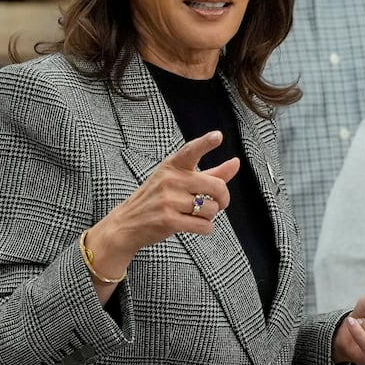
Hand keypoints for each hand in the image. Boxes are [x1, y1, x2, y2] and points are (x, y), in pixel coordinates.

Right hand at [85, 130, 239, 280]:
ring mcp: (168, 200)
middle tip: (219, 203)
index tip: (218, 136)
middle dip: (223, 199)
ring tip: (196, 214)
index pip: (191, 151)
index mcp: (172, 166)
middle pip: (217, 187)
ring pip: (212, 209)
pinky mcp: (168, 220)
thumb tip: (236, 162)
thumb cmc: (158, 199)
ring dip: (210, 216)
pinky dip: (206, 228)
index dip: (206, 143)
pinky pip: (204, 225)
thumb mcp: (179, 180)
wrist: (127, 223)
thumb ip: (210, 172)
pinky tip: (197, 226)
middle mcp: (170, 180)